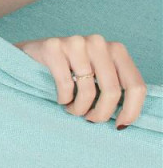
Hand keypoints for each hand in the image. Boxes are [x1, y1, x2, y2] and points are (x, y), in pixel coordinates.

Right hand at [14, 34, 147, 129]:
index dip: (131, 111)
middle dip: (101, 113)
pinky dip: (63, 99)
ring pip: (88, 90)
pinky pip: (66, 85)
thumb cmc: (71, 71)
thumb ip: (116, 88)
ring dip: (79, 109)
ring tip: (73, 109)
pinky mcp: (52, 46)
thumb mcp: (99, 76)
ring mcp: (74, 42)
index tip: (120, 125)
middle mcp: (98, 42)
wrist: (32, 55)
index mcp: (116, 49)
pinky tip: (60, 99)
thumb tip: (128, 119)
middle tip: (90, 120)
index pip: (136, 85)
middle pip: (112, 91)